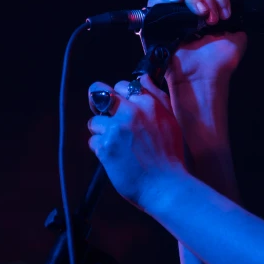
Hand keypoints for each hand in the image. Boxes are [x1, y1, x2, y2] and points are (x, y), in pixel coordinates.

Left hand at [87, 75, 186, 208]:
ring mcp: (116, 129)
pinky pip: (93, 142)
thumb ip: (156, 96)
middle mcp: (131, 112)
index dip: (119, 97)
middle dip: (98, 104)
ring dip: (102, 133)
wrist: (166, 186)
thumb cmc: (170, 155)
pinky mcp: (105, 147)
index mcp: (149, 103)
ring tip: (119, 147)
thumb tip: (142, 77)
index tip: (121, 108)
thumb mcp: (170, 120)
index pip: (122, 85)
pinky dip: (102, 150)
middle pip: (99, 93)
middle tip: (105, 118)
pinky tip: (117, 158)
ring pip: (94, 122)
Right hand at [148, 0, 246, 87]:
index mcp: (205, 13)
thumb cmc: (219, 63)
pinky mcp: (155, 22)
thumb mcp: (237, 38)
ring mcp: (170, 16)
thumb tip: (235, 11)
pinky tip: (182, 9)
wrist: (204, 78)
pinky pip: (155, 1)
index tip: (226, 15)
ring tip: (202, 15)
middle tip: (212, 19)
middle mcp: (187, 12)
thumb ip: (236, 23)